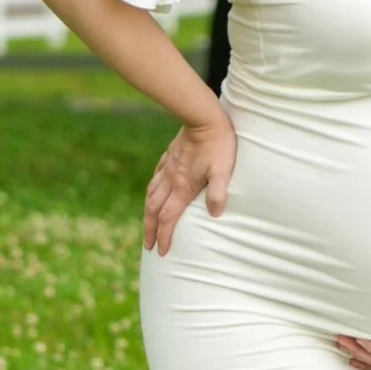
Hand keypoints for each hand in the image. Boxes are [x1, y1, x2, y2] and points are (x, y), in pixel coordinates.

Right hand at [143, 113, 236, 256]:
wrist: (204, 118)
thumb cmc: (218, 145)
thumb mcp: (223, 170)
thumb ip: (217, 192)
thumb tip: (214, 215)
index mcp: (183, 187)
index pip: (169, 218)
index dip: (164, 236)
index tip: (161, 251)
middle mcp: (170, 180)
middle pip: (154, 210)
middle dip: (150, 230)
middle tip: (148, 247)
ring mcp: (167, 168)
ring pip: (151, 195)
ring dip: (147, 213)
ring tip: (147, 225)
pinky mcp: (168, 158)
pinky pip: (155, 179)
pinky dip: (151, 192)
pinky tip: (152, 194)